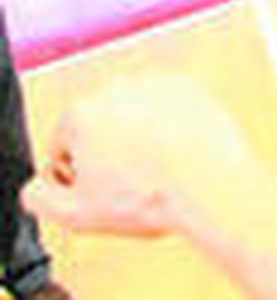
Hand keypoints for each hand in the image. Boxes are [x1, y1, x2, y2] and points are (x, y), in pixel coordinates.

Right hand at [23, 77, 259, 238]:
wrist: (212, 186)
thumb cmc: (152, 197)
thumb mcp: (76, 215)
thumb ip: (40, 198)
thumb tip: (41, 187)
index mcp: (81, 113)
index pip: (65, 147)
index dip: (81, 176)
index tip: (103, 189)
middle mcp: (117, 88)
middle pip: (100, 127)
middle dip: (110, 153)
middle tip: (132, 183)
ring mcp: (155, 84)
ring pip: (135, 117)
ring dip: (140, 138)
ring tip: (158, 170)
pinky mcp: (189, 87)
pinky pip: (169, 111)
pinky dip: (172, 127)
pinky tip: (178, 153)